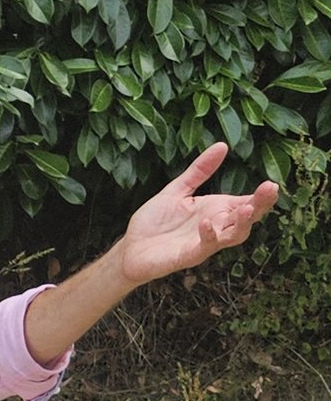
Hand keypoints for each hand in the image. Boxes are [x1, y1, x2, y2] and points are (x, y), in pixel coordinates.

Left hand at [113, 143, 279, 285]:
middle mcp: (216, 226)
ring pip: (234, 235)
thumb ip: (199, 171)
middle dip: (261, 204)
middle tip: (271, 189)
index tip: (272, 183)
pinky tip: (207, 222)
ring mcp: (205, 242)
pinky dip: (209, 235)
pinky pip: (205, 247)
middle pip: (248, 217)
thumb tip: (222, 145)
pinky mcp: (189, 255)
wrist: (130, 249)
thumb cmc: (154, 223)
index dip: (261, 195)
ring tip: (248, 207)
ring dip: (243, 222)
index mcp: (216, 210)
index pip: (247, 202)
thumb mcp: (177, 190)